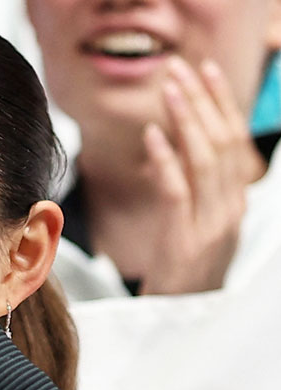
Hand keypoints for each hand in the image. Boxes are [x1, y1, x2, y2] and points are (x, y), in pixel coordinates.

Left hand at [139, 56, 262, 293]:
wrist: (181, 322)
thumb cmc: (183, 270)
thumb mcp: (195, 223)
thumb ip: (188, 186)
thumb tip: (167, 144)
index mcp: (236, 203)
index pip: (235, 142)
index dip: (222, 104)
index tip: (206, 71)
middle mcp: (231, 210)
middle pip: (223, 143)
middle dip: (204, 101)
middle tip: (182, 68)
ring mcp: (211, 226)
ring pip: (205, 161)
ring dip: (187, 120)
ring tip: (170, 88)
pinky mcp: (184, 241)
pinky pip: (177, 192)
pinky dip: (165, 160)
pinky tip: (152, 134)